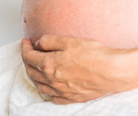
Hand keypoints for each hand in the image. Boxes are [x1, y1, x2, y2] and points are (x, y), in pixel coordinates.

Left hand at [21, 35, 135, 103]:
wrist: (112, 72)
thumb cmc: (93, 55)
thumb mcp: (68, 40)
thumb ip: (49, 41)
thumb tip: (38, 43)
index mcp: (48, 65)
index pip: (28, 56)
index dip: (25, 47)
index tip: (26, 42)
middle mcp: (52, 81)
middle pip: (31, 71)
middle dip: (27, 60)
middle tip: (30, 51)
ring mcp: (61, 91)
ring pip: (40, 86)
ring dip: (34, 75)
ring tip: (35, 67)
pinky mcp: (72, 97)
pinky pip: (53, 97)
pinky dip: (47, 90)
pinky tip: (50, 86)